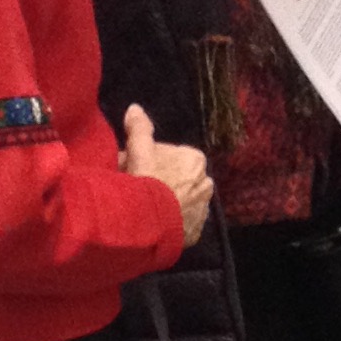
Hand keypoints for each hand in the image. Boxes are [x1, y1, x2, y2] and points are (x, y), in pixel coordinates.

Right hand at [121, 103, 212, 245]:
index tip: (134, 168)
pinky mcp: (196, 233)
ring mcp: (203, 210)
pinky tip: (154, 223)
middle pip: (177, 178)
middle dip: (159, 181)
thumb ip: (139, 129)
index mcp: (196, 160)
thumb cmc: (146, 182)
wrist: (149, 225)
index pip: (170, 155)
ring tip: (144, 207)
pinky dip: (170, 222)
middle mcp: (206, 184)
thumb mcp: (139, 151)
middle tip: (136, 188)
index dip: (148, 161)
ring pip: (181, 201)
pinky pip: (182, 223)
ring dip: (166, 202)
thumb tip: (135, 108)